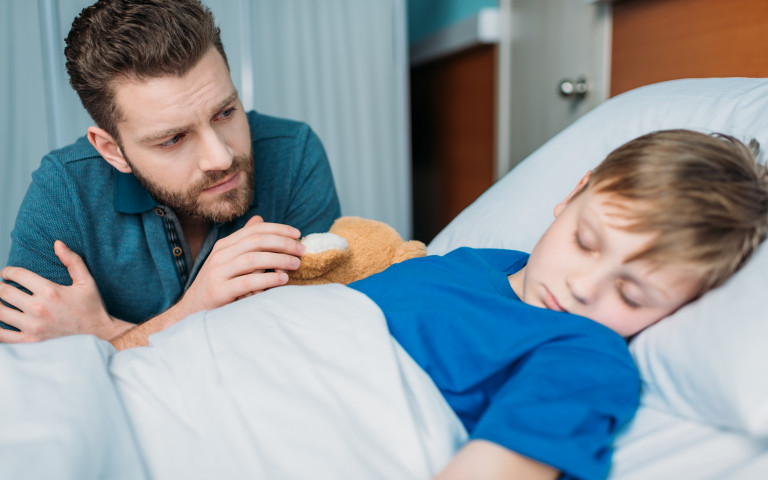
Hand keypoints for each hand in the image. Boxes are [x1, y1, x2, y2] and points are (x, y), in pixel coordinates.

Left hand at [0, 241, 131, 341]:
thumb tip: (57, 243)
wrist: (98, 334)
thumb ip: (72, 260)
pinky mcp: (30, 341)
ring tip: (0, 300)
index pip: (18, 275)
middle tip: (3, 285)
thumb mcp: (86, 281)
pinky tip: (0, 320)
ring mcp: (33, 326)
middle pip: (4, 292)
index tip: (7, 273)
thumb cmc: (91, 306)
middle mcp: (38, 308)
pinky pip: (3, 336)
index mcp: (50, 291)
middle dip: (0, 286)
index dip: (8, 271)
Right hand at [175, 216, 304, 315]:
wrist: (192, 312)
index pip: (254, 230)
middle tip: (302, 250)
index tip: (298, 234)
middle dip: (283, 243)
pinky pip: (247, 281)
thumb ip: (245, 243)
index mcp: (224, 245)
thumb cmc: (218, 285)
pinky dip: (267, 279)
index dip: (278, 229)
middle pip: (256, 241)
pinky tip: (282, 280)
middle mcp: (219, 255)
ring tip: (296, 265)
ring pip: (253, 259)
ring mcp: (217, 272)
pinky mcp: (218, 291)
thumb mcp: (229, 261)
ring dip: (278, 260)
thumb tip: (259, 218)